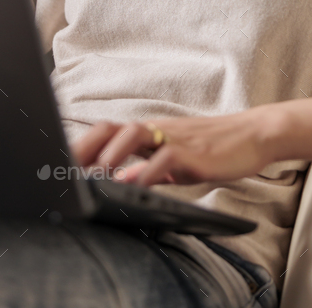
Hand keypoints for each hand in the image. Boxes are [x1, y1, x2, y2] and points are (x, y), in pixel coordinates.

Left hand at [71, 105, 279, 186]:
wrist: (253, 134)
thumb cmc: (213, 149)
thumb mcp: (174, 161)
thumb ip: (148, 168)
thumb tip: (120, 181)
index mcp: (150, 133)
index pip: (108, 132)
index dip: (82, 145)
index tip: (58, 164)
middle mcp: (158, 130)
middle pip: (113, 127)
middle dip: (86, 146)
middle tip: (66, 168)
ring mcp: (175, 138)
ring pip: (135, 133)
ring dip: (113, 153)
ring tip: (99, 172)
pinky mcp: (193, 152)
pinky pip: (166, 157)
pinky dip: (148, 170)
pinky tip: (137, 183)